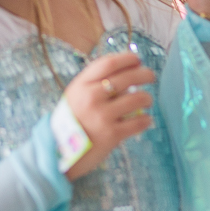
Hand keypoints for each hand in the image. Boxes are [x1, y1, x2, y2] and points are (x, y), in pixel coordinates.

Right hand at [62, 52, 155, 180]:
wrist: (59, 151)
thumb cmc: (73, 120)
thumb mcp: (76, 95)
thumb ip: (96, 83)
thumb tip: (128, 70)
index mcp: (81, 85)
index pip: (108, 64)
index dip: (126, 59)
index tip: (137, 60)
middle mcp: (91, 98)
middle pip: (126, 78)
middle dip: (144, 74)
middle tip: (150, 76)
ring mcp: (102, 116)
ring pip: (137, 99)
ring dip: (147, 98)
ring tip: (147, 100)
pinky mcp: (111, 135)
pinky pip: (138, 122)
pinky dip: (146, 120)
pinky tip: (146, 119)